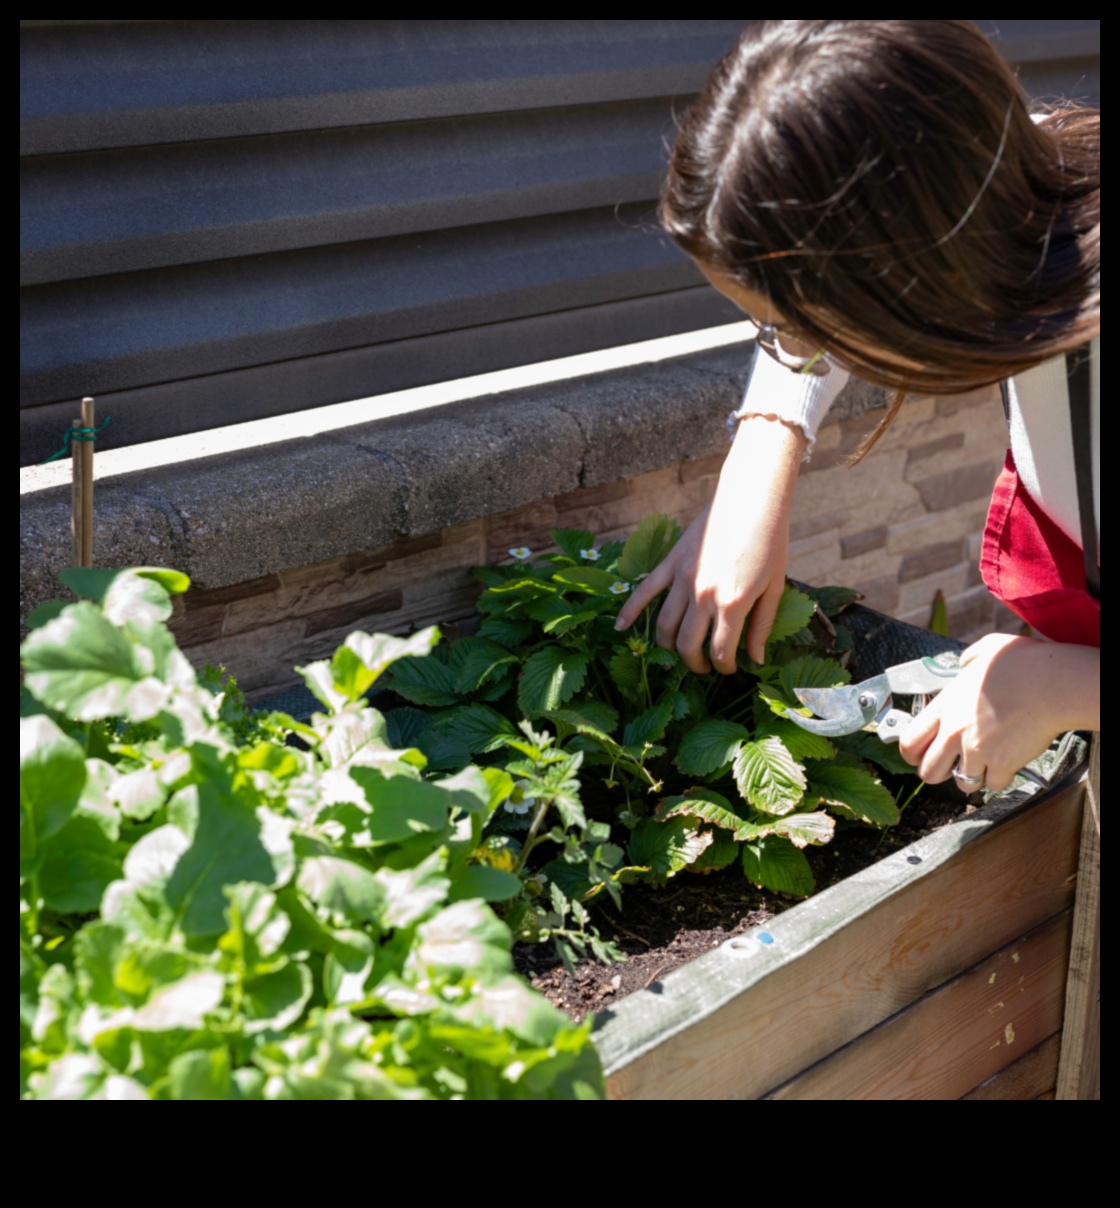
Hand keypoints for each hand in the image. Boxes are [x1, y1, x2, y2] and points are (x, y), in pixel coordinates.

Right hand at [614, 415, 803, 672]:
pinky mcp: (671, 562)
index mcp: (733, 604)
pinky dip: (630, 611)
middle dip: (695, 663)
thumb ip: (762, 625)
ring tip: (679, 653)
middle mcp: (703, 596)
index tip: (729, 669)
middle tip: (704, 666)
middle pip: (687, 645)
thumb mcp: (774, 586)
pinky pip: (644, 591)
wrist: (752, 499)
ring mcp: (683, 579)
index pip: (720, 651)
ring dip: (669, 646)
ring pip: (665, 626)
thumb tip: (756, 659)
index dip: (724, 667)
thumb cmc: (771, 542)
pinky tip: (621, 629)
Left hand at [898, 633, 1099, 792]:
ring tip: (985, 763)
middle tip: (953, 765)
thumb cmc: (1023, 664)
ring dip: (973, 777)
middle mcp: (954, 732)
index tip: (921, 756)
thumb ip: (968, 660)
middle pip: (928, 773)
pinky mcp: (1002, 763)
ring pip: (963, 784)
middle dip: (939, 773)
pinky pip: (994, 785)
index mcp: (944, 706)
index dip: (913, 755)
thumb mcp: (986, 650)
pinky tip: (1008, 762)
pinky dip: (1001, 778)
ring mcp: (976, 750)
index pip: (909, 743)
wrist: (1052, 683)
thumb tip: (966, 662)